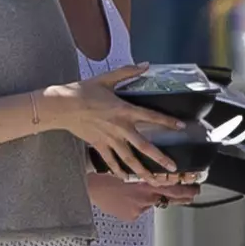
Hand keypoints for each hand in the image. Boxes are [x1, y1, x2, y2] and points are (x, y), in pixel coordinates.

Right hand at [25, 81, 179, 183]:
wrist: (63, 106)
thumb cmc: (84, 90)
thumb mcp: (107, 78)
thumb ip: (128, 72)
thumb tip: (145, 64)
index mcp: (125, 110)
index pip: (151, 116)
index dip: (167, 121)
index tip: (181, 127)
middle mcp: (120, 128)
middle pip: (144, 146)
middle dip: (160, 158)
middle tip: (172, 168)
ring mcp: (110, 139)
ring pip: (129, 159)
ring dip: (142, 171)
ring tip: (154, 181)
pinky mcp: (99, 145)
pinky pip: (111, 161)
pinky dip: (118, 170)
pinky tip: (126, 178)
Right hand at [89, 165, 197, 217]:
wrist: (90, 187)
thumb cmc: (108, 173)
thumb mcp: (131, 170)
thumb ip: (146, 176)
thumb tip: (158, 180)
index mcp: (147, 184)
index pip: (174, 188)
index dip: (187, 189)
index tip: (196, 188)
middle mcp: (146, 198)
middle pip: (170, 198)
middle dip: (182, 196)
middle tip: (192, 194)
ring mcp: (139, 209)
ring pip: (151, 203)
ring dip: (148, 198)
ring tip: (132, 191)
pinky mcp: (131, 216)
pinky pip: (138, 210)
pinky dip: (134, 205)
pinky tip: (123, 199)